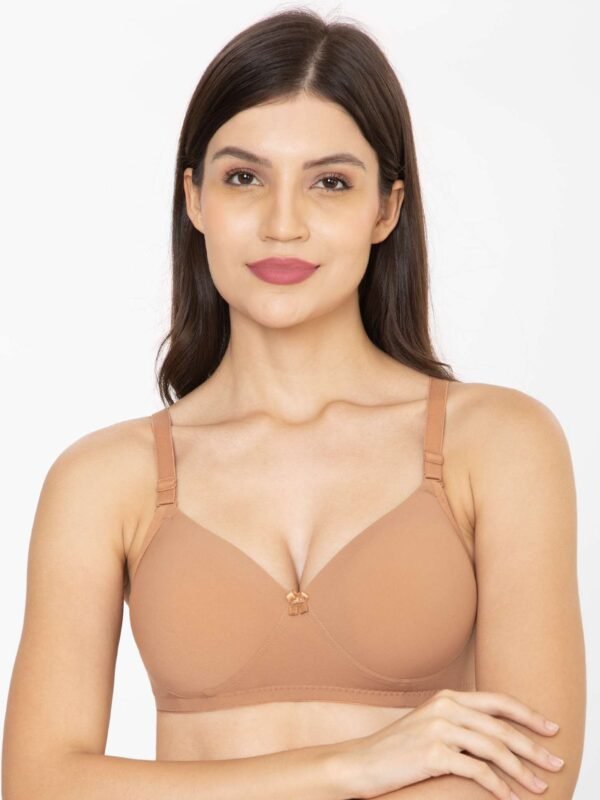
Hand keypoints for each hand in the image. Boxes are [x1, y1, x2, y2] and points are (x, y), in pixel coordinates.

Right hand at [343, 689, 563, 798]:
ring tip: (539, 788)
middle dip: (533, 747)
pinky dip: (498, 786)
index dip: (528, 715)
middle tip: (556, 763)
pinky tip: (509, 797)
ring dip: (521, 772)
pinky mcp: (433, 753)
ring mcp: (439, 729)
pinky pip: (477, 771)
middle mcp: (445, 707)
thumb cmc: (400, 750)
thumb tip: (497, 737)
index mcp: (447, 697)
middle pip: (501, 727)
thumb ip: (460, 723)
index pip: (498, 701)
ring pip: (494, 749)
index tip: (551, 728)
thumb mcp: (431, 727)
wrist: (363, 762)